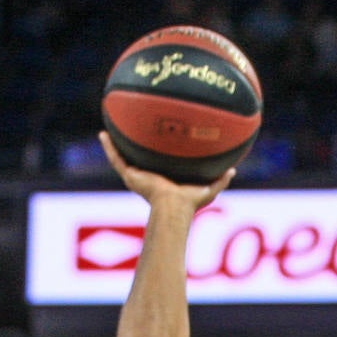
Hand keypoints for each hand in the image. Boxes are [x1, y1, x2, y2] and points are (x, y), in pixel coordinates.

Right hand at [98, 131, 235, 210]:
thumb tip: (233, 170)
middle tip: (132, 129)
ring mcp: (137, 177)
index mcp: (163, 180)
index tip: (157, 140)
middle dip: (135, 146)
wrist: (173, 207)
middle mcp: (148, 177)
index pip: (158, 164)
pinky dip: (108, 147)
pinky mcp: (130, 176)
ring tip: (109, 128)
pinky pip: (116, 159)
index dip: (157, 154)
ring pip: (123, 157)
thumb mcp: (208, 190)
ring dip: (116, 144)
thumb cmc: (190, 204)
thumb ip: (220, 181)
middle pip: (139, 159)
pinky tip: (103, 134)